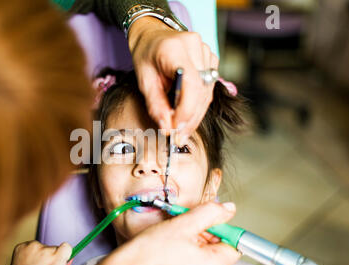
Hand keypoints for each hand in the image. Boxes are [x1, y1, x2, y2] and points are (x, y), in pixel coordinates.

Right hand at [84, 202, 240, 264]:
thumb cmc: (148, 253)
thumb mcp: (183, 223)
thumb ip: (210, 213)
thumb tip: (227, 209)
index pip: (234, 244)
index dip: (221, 228)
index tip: (208, 220)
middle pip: (219, 251)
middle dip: (205, 234)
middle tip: (186, 226)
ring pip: (206, 258)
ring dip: (195, 244)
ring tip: (175, 238)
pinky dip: (187, 255)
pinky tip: (172, 248)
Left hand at [128, 17, 218, 144]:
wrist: (154, 35)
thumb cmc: (146, 56)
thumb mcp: (144, 80)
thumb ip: (155, 105)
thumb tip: (167, 128)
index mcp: (175, 48)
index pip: (191, 83)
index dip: (186, 110)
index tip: (177, 130)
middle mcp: (195, 47)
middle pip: (201, 91)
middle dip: (190, 119)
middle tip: (178, 139)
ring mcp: (206, 52)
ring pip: (207, 93)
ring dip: (195, 115)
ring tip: (181, 131)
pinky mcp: (211, 60)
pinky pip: (208, 88)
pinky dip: (198, 105)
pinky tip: (186, 115)